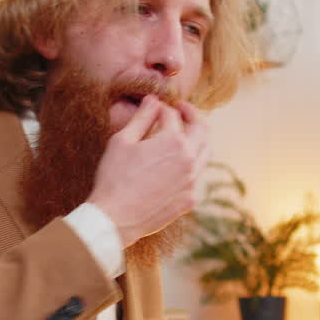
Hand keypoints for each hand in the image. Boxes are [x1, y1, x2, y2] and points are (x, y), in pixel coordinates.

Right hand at [88, 96, 208, 246]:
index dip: (161, 108)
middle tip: (181, 109)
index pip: (172, 115)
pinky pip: (198, 176)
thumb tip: (153, 100)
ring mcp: (192, 182)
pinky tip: (179, 164)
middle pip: (201, 129)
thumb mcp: (122, 141)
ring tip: (185, 134)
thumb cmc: (114, 178)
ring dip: (197, 139)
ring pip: (205, 152)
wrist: (115, 218)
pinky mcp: (190, 199)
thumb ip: (142, 118)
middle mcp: (189, 160)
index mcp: (173, 141)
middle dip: (192, 115)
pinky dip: (192, 164)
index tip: (153, 107)